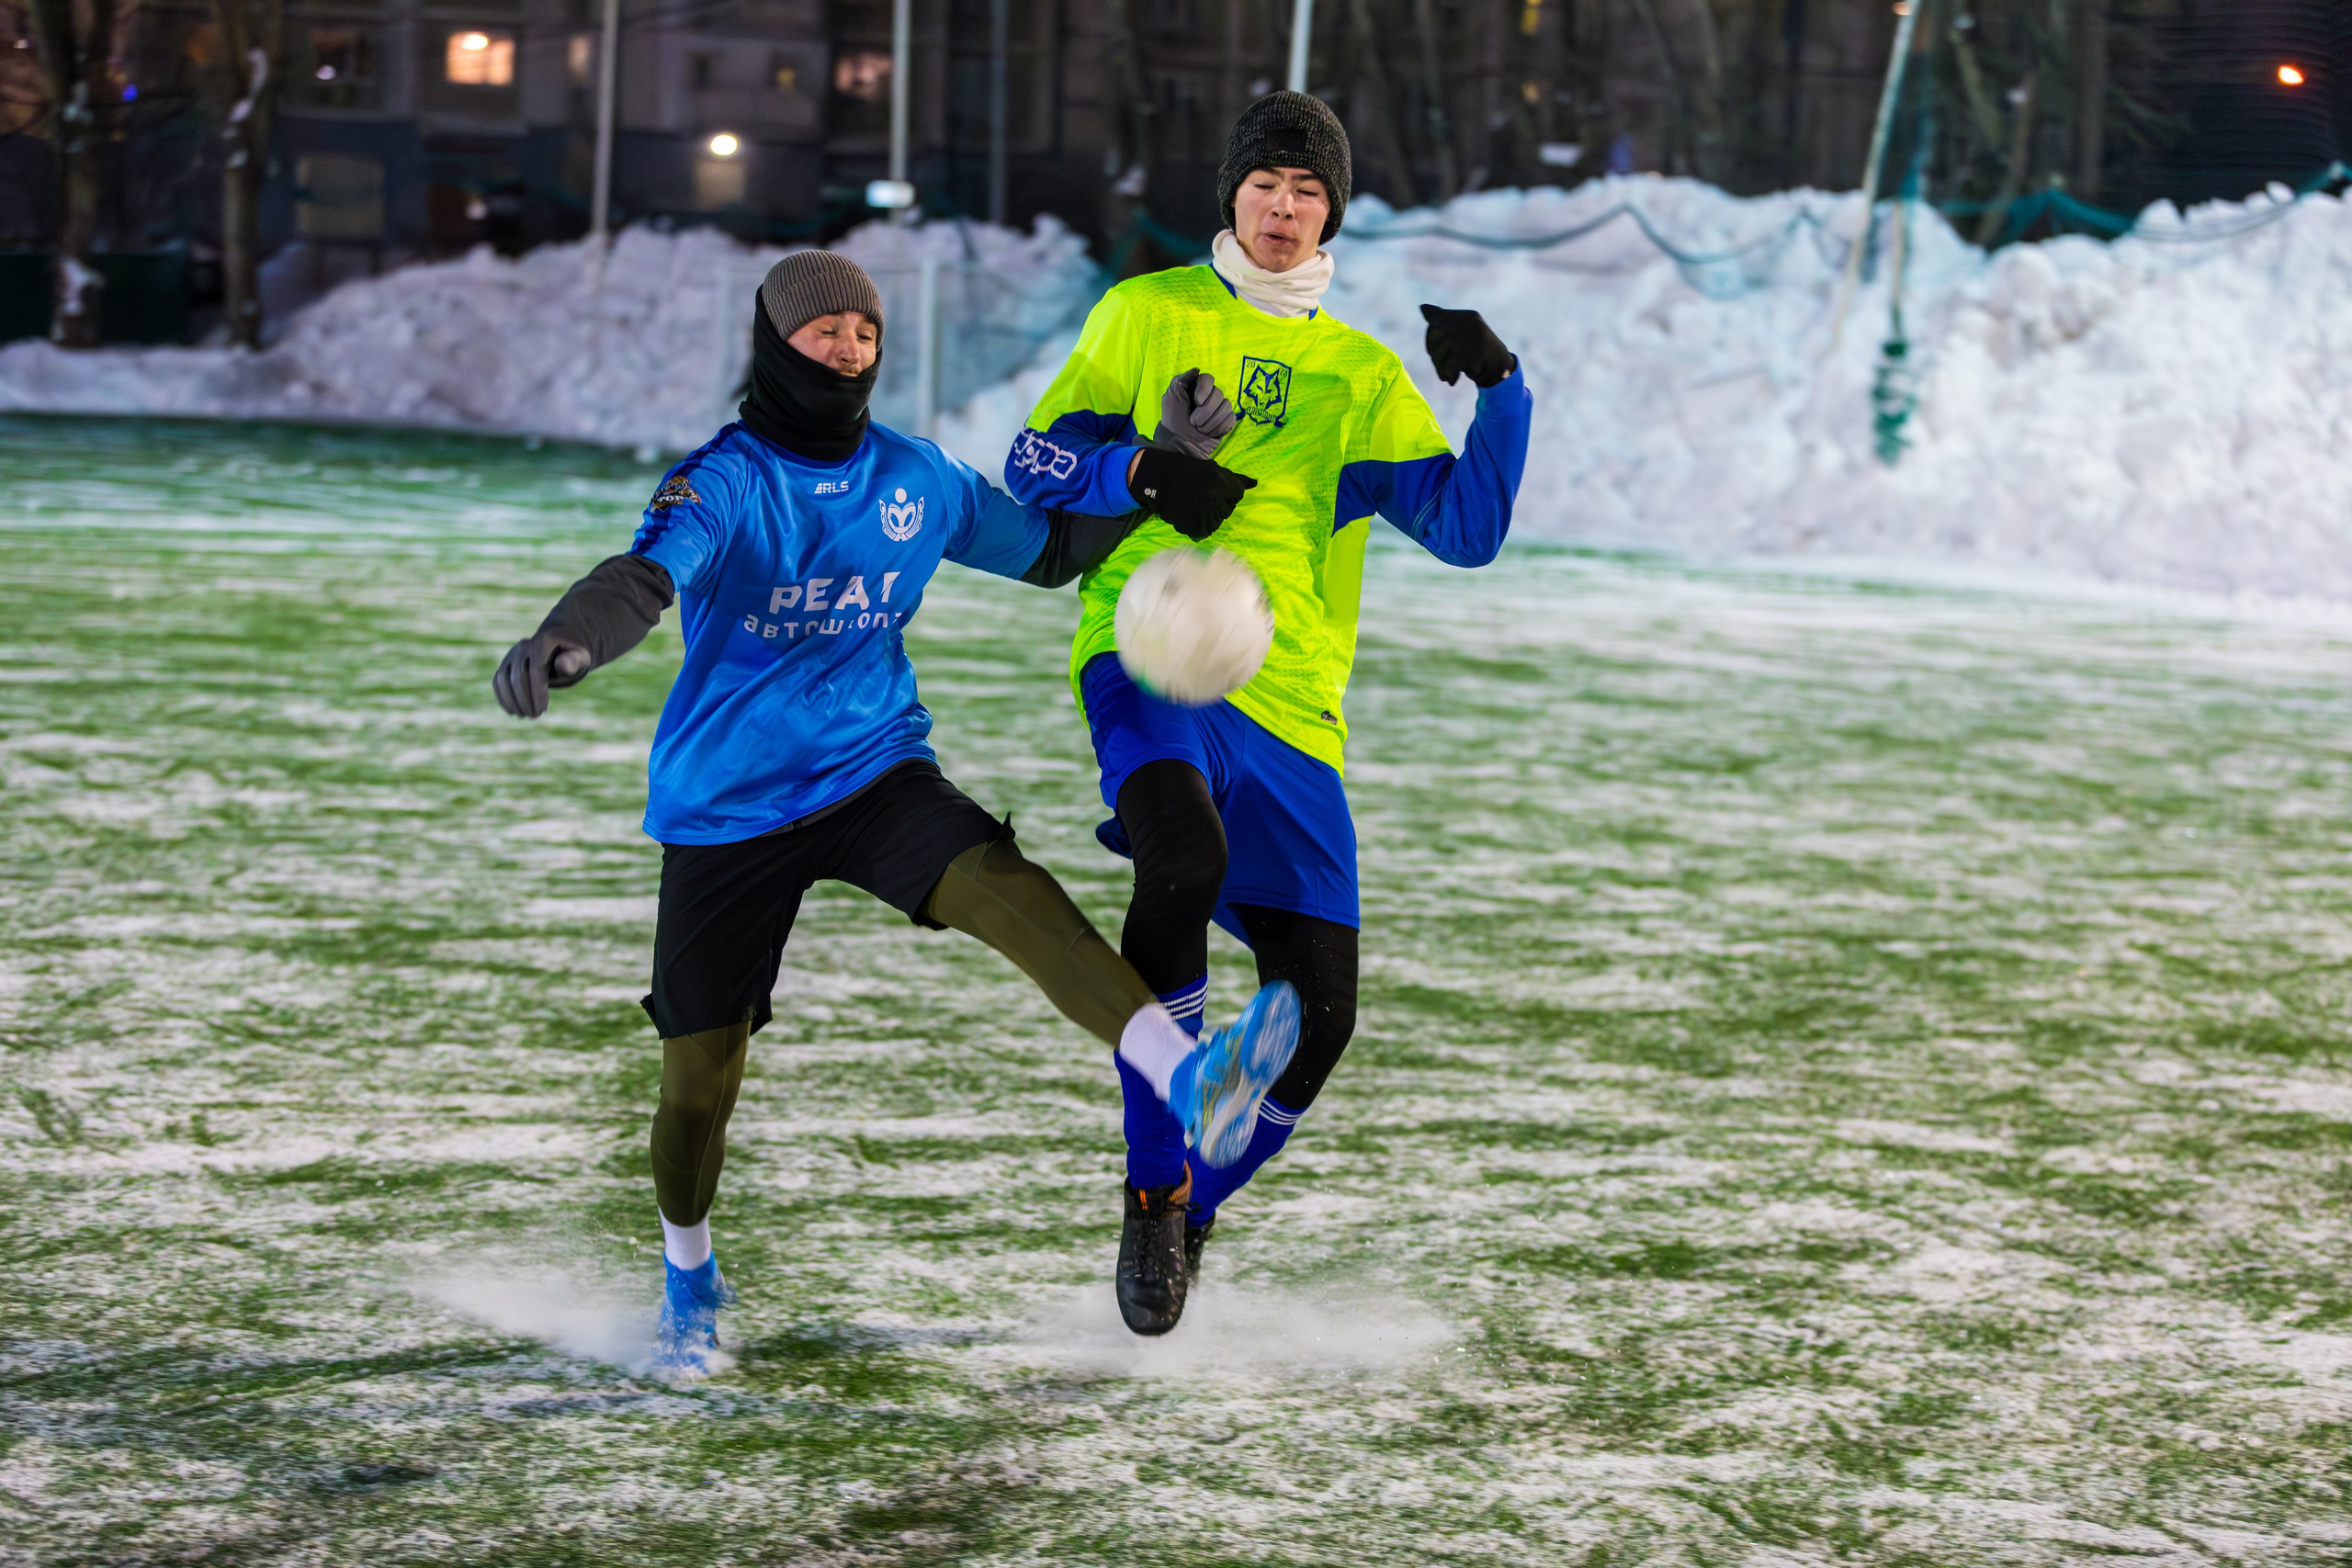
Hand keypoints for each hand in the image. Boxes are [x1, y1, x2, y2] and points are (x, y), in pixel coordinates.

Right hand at [493, 634, 590, 718]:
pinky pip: (498, 680)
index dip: (537, 692)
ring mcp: (512, 654)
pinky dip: (503, 697)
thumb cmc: (573, 655)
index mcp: (543, 642)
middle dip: (525, 700)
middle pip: (518, 676)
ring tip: (524, 716)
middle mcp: (524, 646)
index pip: (535, 670)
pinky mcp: (506, 663)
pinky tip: (513, 711)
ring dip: (511, 700)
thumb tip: (562, 665)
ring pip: (503, 679)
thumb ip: (574, 661)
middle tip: (534, 716)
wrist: (559, 644)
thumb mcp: (581, 657)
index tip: (543, 711)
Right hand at [1127, 447, 1257, 540]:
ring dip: (1207, 516)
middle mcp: (1215, 500)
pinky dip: (1196, 526)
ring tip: (1192, 504)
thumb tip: (1255, 484)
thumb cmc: (1186, 471)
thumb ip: (1234, 479)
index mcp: (1222, 484)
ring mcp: (1204, 515)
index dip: (1225, 490)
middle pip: (1227, 509)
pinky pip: (1203, 532)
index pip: (1237, 494)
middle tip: (1199, 495)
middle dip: (1217, 503)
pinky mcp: (1193, 527)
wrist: (1156, 478)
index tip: (1210, 486)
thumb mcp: (1212, 469)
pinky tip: (1187, 513)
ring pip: (1216, 522)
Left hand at [1151, 368, 1236, 459]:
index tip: (1197, 401)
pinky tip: (1210, 433)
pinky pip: (1231, 418)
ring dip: (1211, 421)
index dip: (1204, 389)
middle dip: (1206, 411)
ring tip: (1200, 429)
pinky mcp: (1226, 421)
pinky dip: (1219, 427)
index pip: (1208, 378)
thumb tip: (1196, 369)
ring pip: (1227, 406)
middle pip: (1218, 394)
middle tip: (1193, 422)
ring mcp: (1219, 409)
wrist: (1179, 444)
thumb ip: (1181, 380)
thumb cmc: (1173, 420)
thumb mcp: (1171, 397)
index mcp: (1196, 388)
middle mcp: (1209, 396)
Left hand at [1420, 303, 1515, 388]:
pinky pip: (1451, 363)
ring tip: (1443, 375)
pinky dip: (1448, 374)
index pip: (1437, 320)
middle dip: (1433, 351)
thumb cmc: (1477, 350)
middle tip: (1438, 364)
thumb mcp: (1463, 332)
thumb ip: (1444, 320)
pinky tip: (1452, 380)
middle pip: (1438, 333)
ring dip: (1439, 366)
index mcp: (1469, 316)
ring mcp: (1476, 339)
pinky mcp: (1477, 356)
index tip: (1432, 352)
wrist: (1501, 370)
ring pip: (1443, 348)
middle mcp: (1473, 324)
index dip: (1430, 338)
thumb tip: (1422, 308)